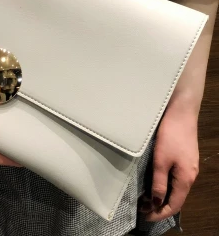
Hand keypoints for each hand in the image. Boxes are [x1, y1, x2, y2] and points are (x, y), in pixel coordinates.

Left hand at [140, 95, 199, 220]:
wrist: (180, 114)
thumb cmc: (169, 136)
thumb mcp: (160, 161)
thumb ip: (159, 182)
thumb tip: (157, 202)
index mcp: (186, 179)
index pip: (175, 204)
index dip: (161, 214)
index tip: (146, 217)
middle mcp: (190, 175)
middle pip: (176, 197)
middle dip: (160, 205)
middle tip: (142, 208)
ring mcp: (188, 166)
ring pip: (175, 187)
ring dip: (161, 195)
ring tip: (145, 197)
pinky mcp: (184, 158)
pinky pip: (175, 178)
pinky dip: (164, 184)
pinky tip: (154, 181)